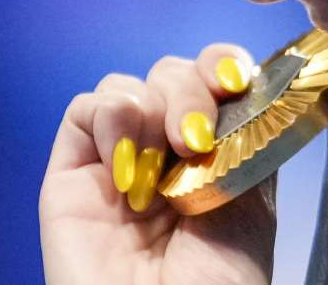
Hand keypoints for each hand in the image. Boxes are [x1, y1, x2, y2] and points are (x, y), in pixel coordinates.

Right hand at [40, 44, 276, 284]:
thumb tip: (244, 83)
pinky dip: (111, 118)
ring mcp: (119, 157)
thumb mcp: (255, 201)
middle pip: (172, 72)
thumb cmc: (220, 279)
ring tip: (164, 159)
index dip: (224, 63)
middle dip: (191, 89)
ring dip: (154, 106)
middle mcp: (167, 147)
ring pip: (129, 84)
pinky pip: (83, 110)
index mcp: (217, 148)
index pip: (216, 77)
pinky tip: (129, 160)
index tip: (236, 80)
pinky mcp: (72, 173)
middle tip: (196, 140)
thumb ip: (246, 138)